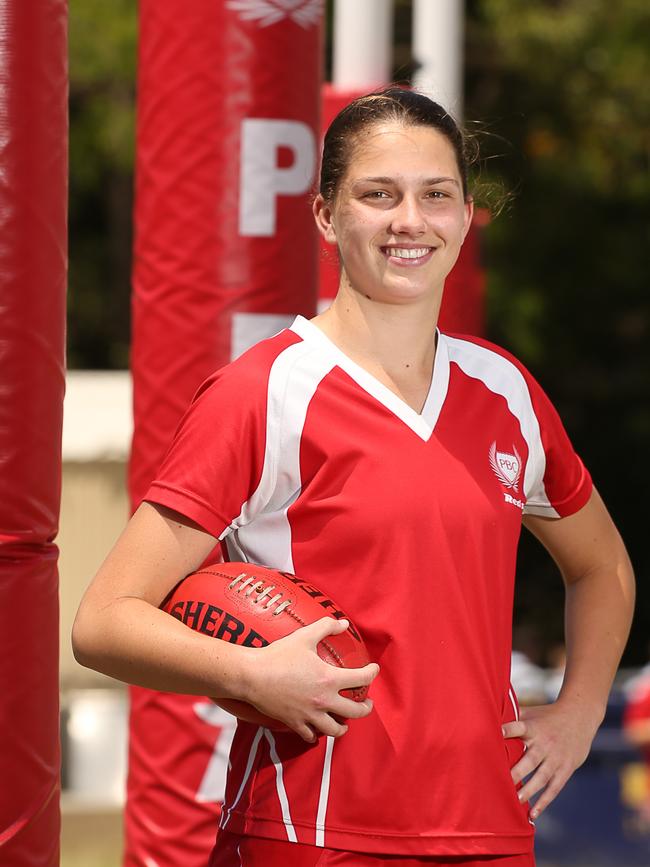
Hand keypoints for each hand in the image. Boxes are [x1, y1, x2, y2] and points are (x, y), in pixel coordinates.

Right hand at [240, 617, 379, 742]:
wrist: (252, 676)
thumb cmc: (278, 655)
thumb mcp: (304, 636)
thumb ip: (326, 627)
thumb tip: (343, 623)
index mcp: (329, 679)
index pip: (361, 679)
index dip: (372, 673)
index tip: (374, 669)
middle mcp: (323, 700)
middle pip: (354, 711)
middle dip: (365, 708)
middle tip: (367, 702)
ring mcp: (310, 715)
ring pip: (335, 729)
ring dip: (344, 725)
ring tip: (345, 722)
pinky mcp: (295, 723)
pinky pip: (311, 735)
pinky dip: (317, 734)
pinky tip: (318, 730)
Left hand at [502, 699, 600, 818]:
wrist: (580, 716)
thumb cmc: (547, 716)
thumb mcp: (531, 712)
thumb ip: (511, 716)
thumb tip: (485, 713)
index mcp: (533, 727)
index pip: (519, 727)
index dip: (508, 730)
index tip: (496, 734)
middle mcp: (544, 743)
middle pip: (529, 759)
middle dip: (516, 772)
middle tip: (500, 783)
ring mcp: (556, 757)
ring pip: (541, 777)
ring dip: (529, 790)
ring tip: (515, 801)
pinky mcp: (566, 768)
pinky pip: (554, 788)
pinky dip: (544, 802)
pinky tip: (533, 814)